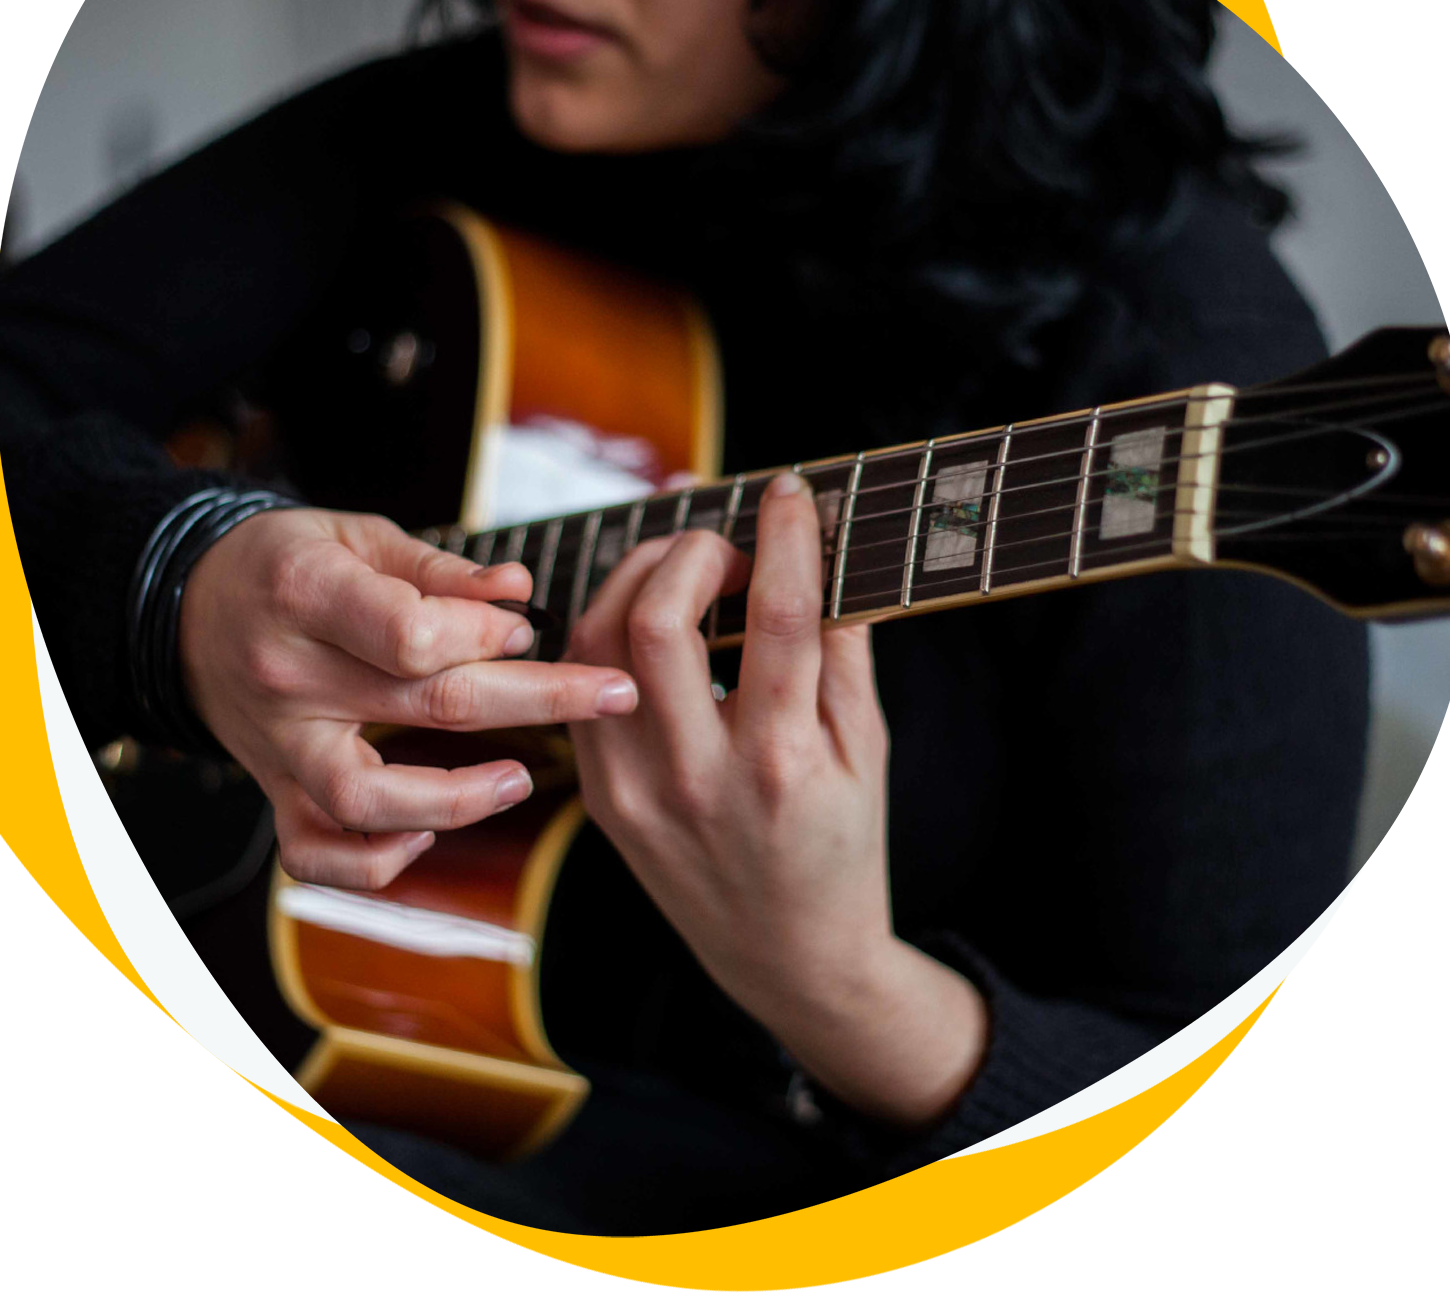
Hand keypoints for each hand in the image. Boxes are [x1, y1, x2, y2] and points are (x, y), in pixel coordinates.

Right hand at [179, 507, 637, 888]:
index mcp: (308, 593)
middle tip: (612, 693)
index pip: (410, 633)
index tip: (526, 630)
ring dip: (460, 798)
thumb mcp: (356, 534)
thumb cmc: (287, 565)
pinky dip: (375, 862)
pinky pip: (315, 855)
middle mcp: (290, 675)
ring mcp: (278, 744)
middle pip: (428, 704)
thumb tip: (519, 592)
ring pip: (367, 800)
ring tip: (522, 779)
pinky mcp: (274, 790)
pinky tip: (429, 834)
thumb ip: (440, 569)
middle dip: (542, 700)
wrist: (188, 608)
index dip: (484, 634)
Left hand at [565, 473, 986, 1125]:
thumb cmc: (840, 850)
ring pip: (597, 646)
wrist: (785, 958)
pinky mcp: (601, 798)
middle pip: (658, 623)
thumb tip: (825, 559)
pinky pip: (583, 688)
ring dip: (636, 580)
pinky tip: (650, 617)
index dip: (786, 539)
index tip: (789, 491)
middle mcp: (696, 778)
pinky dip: (609, 633)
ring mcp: (633, 792)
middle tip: (729, 545)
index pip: (780, 620)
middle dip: (691, 552)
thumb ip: (844, 653)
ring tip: (686, 568)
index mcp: (782, 765)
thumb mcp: (866, 752)